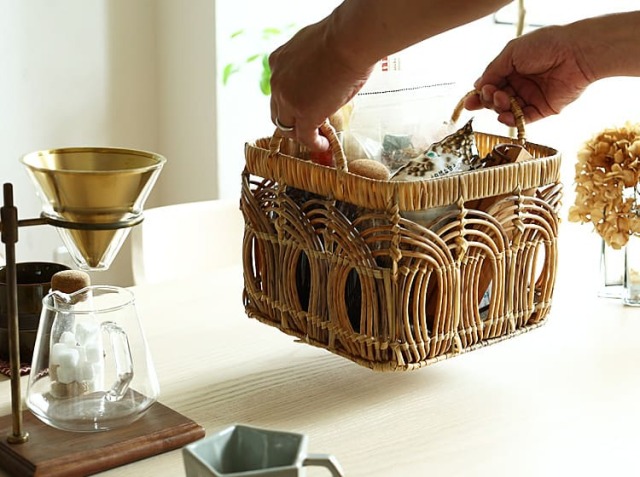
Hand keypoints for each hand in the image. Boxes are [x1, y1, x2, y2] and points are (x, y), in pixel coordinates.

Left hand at [269, 18, 372, 151]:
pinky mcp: (304, 114)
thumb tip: (320, 76)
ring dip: (300, 134)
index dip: (290, 100)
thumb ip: (308, 64)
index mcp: (278, 62)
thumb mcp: (313, 48)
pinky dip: (314, 143)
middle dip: (291, 120)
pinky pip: (305, 137)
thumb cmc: (342, 38)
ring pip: (287, 127)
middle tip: (307, 126)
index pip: (279, 90)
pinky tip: (324, 144)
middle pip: (278, 111)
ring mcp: (288, 100)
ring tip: (316, 138)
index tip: (303, 105)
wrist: (349, 40)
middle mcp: (277, 81)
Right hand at [464, 25, 593, 125]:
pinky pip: (522, 119)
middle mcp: (521, 84)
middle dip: (488, 100)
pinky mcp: (542, 109)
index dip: (480, 93)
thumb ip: (493, 70)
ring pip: (506, 109)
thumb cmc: (546, 45)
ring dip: (498, 107)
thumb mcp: (511, 52)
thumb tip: (478, 85)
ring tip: (501, 98)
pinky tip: (504, 115)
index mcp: (512, 69)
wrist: (576, 53)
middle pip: (496, 99)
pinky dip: (510, 119)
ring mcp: (531, 97)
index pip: (491, 84)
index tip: (470, 100)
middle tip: (488, 95)